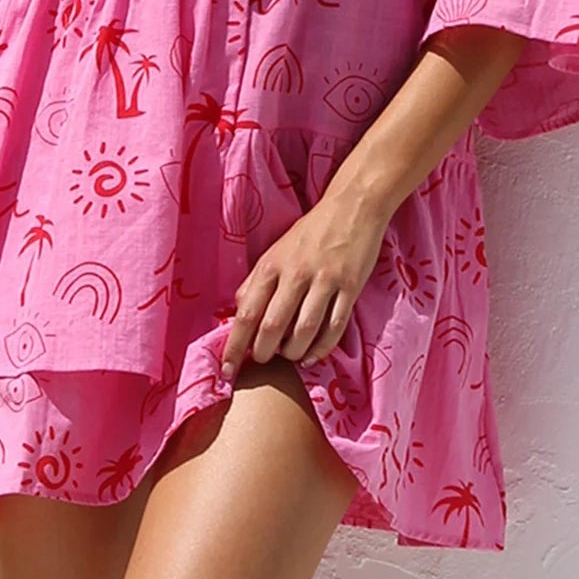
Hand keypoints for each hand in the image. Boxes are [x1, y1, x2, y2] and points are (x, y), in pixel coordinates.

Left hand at [220, 194, 390, 378]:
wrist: (352, 208)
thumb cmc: (309, 233)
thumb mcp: (275, 251)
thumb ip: (256, 282)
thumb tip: (238, 314)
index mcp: (271, 265)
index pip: (246, 313)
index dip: (234, 346)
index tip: (226, 370)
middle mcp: (295, 273)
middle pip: (272, 326)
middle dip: (264, 353)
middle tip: (263, 361)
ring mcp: (324, 281)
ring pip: (303, 331)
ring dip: (293, 353)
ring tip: (289, 356)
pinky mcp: (350, 287)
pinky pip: (334, 327)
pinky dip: (322, 348)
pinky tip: (312, 355)